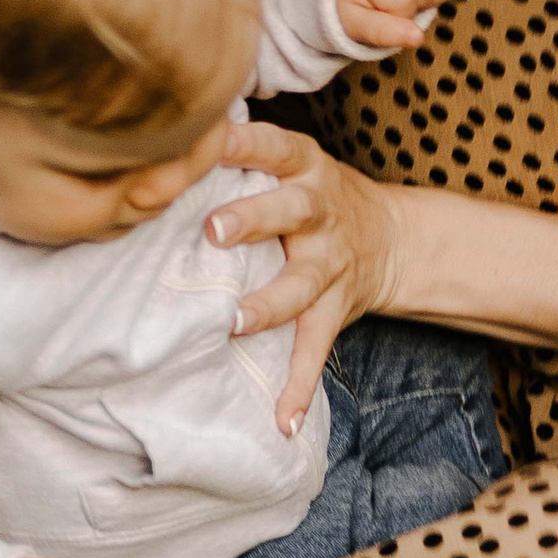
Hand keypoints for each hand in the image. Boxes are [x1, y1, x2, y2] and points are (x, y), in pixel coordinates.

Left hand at [206, 121, 403, 428]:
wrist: (392, 239)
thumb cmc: (313, 194)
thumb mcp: (292, 162)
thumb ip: (242, 154)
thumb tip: (165, 140)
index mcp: (305, 169)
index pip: (275, 146)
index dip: (244, 142)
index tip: (210, 137)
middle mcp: (322, 213)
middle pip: (292, 212)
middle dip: (254, 220)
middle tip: (213, 230)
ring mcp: (331, 264)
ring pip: (302, 284)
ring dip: (270, 304)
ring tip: (236, 323)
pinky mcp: (335, 309)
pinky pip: (316, 349)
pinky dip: (300, 387)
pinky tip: (283, 421)